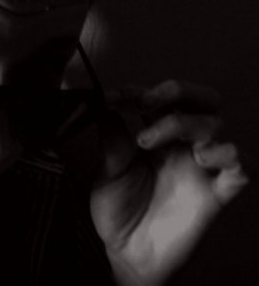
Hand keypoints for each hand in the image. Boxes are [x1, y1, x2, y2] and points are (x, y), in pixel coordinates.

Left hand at [89, 80, 248, 285]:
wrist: (127, 254)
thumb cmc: (118, 210)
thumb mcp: (109, 168)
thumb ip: (112, 136)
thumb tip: (103, 100)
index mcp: (158, 135)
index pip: (160, 98)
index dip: (138, 91)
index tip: (111, 96)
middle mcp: (183, 145)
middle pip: (202, 99)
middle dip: (177, 90)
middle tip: (145, 102)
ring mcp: (202, 167)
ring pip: (215, 125)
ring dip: (182, 122)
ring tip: (146, 141)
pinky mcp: (217, 193)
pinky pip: (241, 165)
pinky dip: (225, 153)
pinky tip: (198, 158)